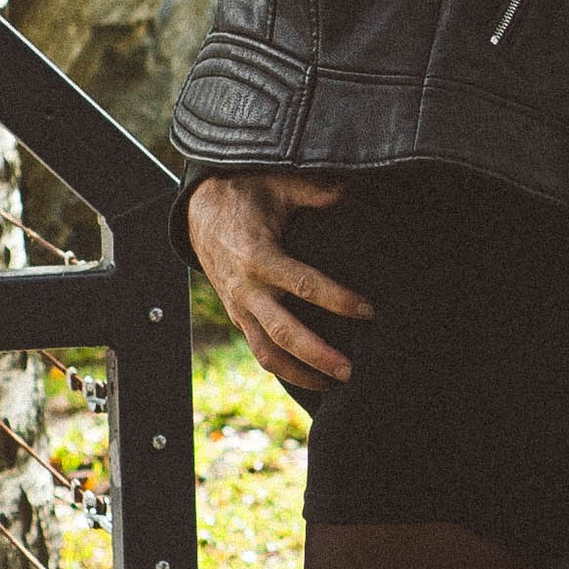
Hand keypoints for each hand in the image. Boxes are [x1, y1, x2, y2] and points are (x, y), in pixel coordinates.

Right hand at [186, 173, 370, 393]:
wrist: (199, 214)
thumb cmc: (245, 196)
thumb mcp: (277, 185)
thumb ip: (313, 190)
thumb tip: (348, 190)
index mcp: (259, 257)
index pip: (303, 285)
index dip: (338, 300)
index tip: (369, 310)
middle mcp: (247, 289)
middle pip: (284, 332)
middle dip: (318, 354)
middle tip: (350, 369)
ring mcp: (240, 308)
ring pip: (268, 352)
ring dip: (301, 372)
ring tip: (335, 384)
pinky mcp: (239, 317)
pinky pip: (260, 350)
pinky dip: (285, 369)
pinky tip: (312, 378)